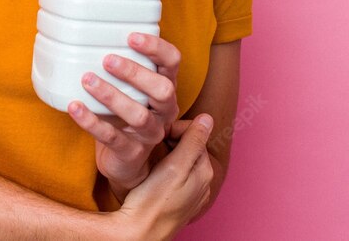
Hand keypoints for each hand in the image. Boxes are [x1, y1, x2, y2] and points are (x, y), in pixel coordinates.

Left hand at [66, 32, 181, 197]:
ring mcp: (150, 134)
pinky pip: (112, 137)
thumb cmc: (125, 116)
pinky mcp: (131, 152)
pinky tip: (75, 107)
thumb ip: (121, 70)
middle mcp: (164, 111)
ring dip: (111, 95)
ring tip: (87, 80)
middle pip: (162, 89)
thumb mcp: (130, 91)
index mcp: (166, 89)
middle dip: (135, 73)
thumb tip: (88, 37)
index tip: (131, 36)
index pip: (172, 62)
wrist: (125, 163)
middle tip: (108, 60)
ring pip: (138, 114)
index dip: (156, 48)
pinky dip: (91, 121)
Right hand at [113, 114, 214, 240]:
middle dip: (172, 141)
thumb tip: (208, 118)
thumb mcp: (175, 166)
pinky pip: (176, 174)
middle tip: (152, 144)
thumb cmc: (155, 199)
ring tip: (152, 158)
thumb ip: (193, 141)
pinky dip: (166, 167)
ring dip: (168, 153)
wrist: (140, 231)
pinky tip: (153, 172)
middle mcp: (203, 182)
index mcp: (204, 170)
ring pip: (182, 160)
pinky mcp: (179, 199)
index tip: (158, 134)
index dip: (175, 129)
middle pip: (189, 146)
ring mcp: (192, 192)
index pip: (195, 134)